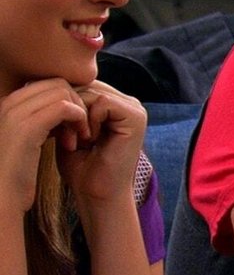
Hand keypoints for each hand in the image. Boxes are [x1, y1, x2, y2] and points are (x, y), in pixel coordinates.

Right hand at [0, 79, 89, 211]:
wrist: (3, 199)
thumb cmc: (17, 175)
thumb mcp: (29, 141)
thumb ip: (42, 121)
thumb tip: (66, 108)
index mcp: (9, 104)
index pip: (48, 84)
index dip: (68, 101)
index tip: (74, 125)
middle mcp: (9, 102)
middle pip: (58, 83)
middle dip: (76, 104)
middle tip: (80, 131)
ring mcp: (16, 113)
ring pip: (63, 92)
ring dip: (79, 114)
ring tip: (79, 138)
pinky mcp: (28, 127)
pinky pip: (65, 108)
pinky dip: (78, 121)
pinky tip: (76, 142)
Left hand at [57, 80, 146, 202]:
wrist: (97, 195)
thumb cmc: (82, 167)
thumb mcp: (71, 127)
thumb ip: (70, 104)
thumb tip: (55, 79)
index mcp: (116, 104)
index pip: (84, 85)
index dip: (67, 103)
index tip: (60, 130)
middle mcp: (128, 103)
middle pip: (88, 85)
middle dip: (71, 108)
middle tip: (67, 136)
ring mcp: (135, 109)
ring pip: (93, 91)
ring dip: (79, 115)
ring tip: (78, 140)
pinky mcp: (136, 117)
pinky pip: (103, 102)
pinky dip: (90, 120)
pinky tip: (91, 139)